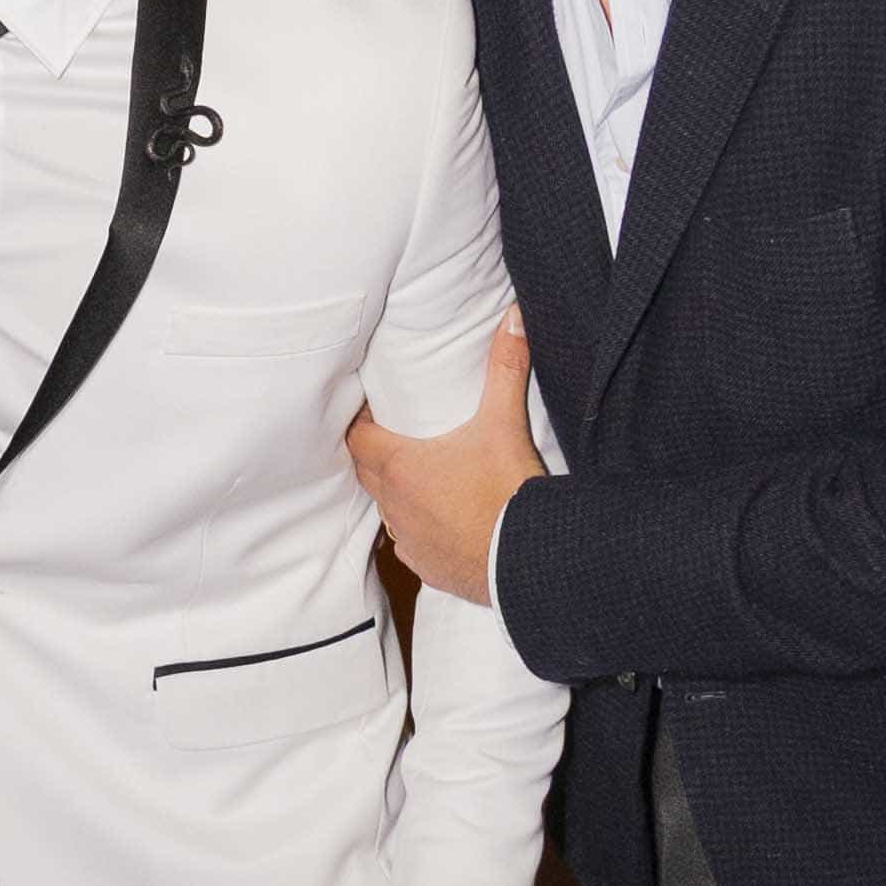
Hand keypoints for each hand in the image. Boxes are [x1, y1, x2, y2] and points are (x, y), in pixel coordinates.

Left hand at [347, 315, 536, 605]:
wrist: (528, 560)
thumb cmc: (507, 493)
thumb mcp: (505, 424)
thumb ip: (505, 368)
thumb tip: (514, 317)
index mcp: (401, 467)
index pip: (357, 439)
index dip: (359, 421)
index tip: (371, 407)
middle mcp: (395, 506)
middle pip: (368, 473)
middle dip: (376, 453)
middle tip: (394, 433)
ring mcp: (409, 541)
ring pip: (388, 510)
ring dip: (398, 492)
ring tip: (421, 475)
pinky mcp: (428, 568)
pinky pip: (411, 544)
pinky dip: (419, 529)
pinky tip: (442, 520)